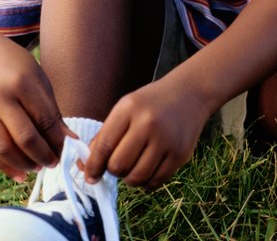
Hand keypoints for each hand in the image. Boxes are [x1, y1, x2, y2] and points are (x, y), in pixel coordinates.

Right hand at [0, 34, 73, 181]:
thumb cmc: (19, 71)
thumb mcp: (40, 83)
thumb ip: (52, 113)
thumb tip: (71, 142)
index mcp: (21, 84)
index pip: (44, 120)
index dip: (58, 140)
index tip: (69, 151)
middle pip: (24, 137)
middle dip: (43, 155)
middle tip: (55, 163)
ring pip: (4, 148)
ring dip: (24, 164)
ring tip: (39, 167)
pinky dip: (5, 166)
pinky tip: (20, 175)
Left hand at [83, 78, 210, 189]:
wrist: (190, 94)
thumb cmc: (152, 103)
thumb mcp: (125, 109)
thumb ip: (105, 136)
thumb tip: (86, 167)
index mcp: (129, 109)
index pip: (104, 146)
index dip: (93, 166)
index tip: (90, 177)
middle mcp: (148, 124)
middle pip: (119, 165)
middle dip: (113, 171)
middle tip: (118, 165)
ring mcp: (167, 140)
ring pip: (137, 177)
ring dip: (130, 179)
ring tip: (132, 168)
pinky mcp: (181, 154)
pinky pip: (156, 181)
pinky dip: (147, 182)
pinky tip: (146, 172)